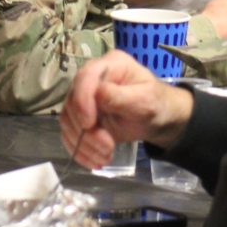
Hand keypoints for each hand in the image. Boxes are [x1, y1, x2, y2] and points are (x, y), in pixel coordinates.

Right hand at [60, 51, 193, 170]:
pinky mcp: (81, 117)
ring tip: (105, 157)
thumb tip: (98, 93)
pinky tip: (96, 161)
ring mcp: (85, 98)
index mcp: (111, 64)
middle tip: (107, 147)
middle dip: (86, 130)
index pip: (86, 77)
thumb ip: (122, 97)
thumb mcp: (145, 100)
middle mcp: (93, 78)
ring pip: (68, 120)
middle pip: (73, 101)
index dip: (82, 100)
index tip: (88, 124)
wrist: (158, 119)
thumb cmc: (156, 103)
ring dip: (83, 143)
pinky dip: (80, 150)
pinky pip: (70, 134)